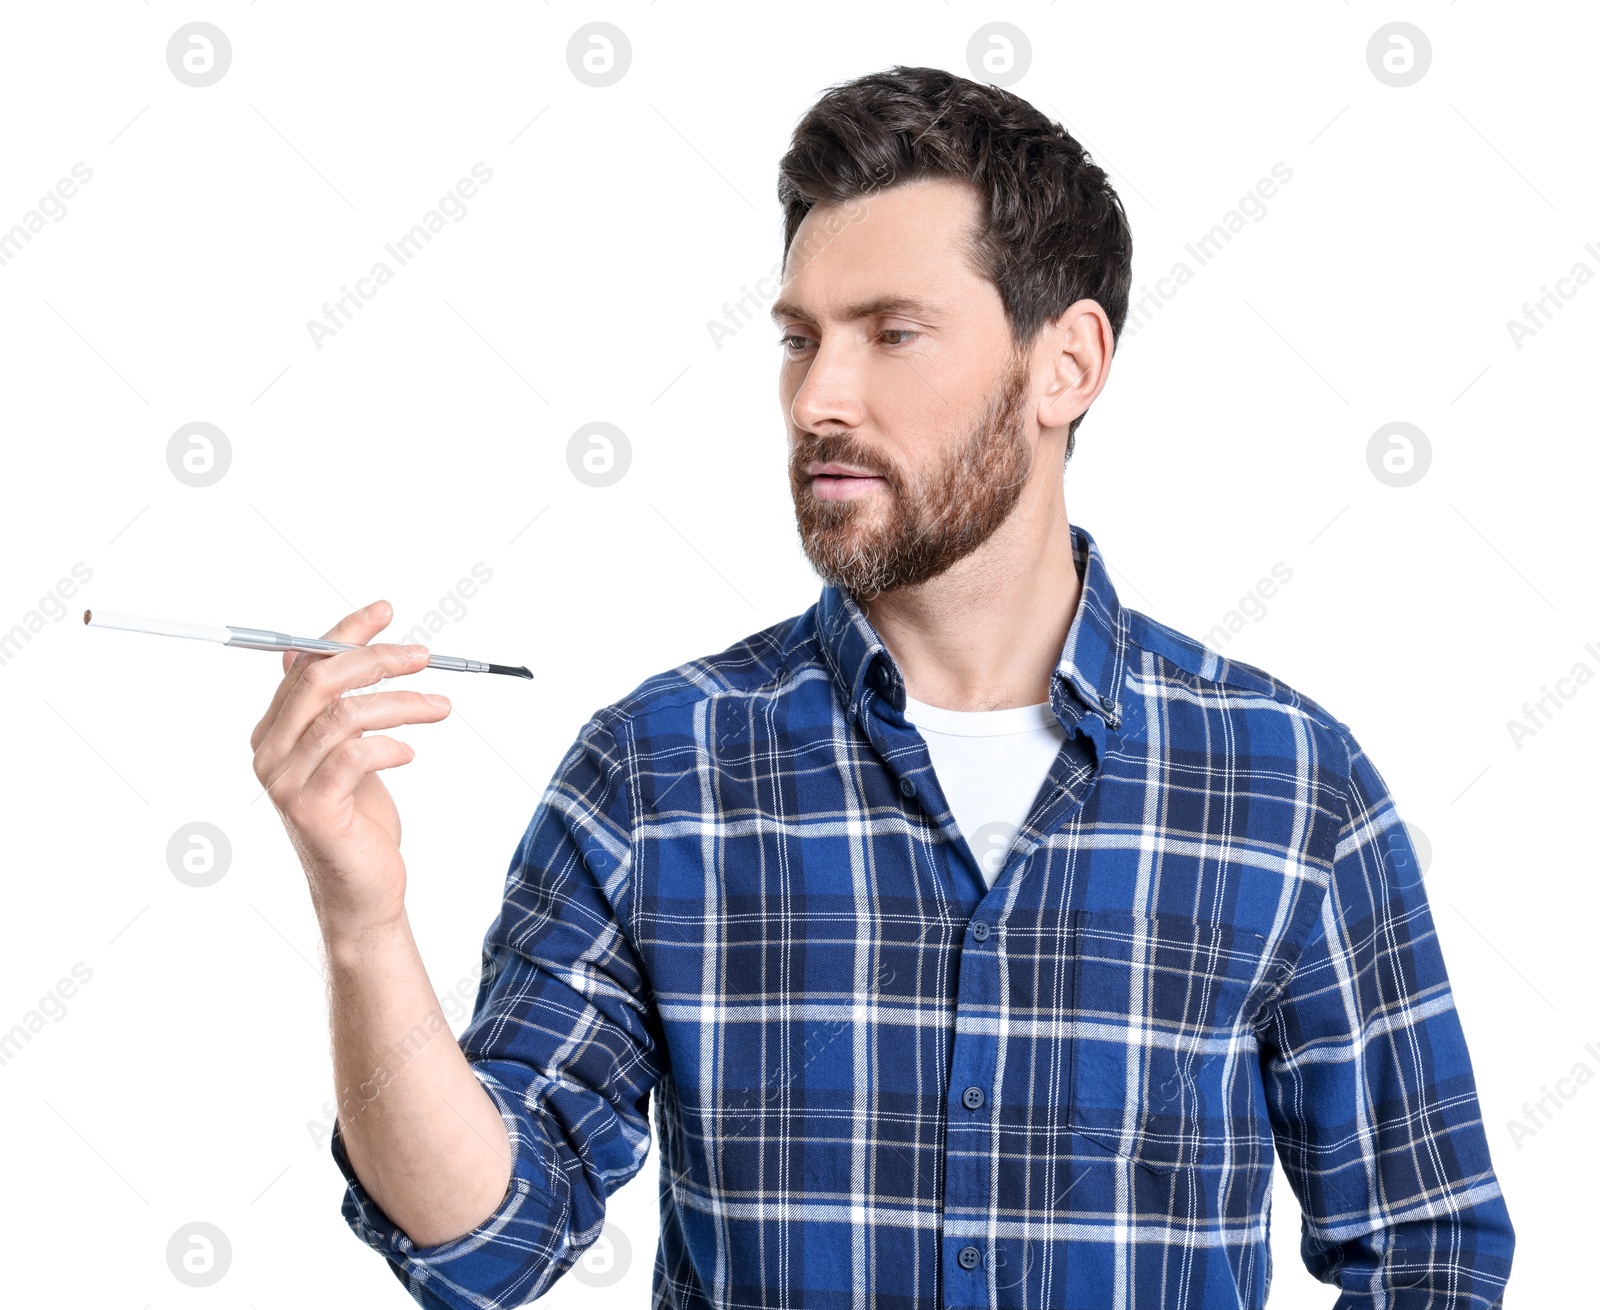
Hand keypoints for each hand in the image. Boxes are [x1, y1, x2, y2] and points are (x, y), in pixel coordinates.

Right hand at [249, 600, 451, 940]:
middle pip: (320, 680)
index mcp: (275, 729)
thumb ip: (335, 707)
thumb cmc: (359, 819)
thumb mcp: (349, 752)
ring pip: (345, 715)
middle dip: (377, 658)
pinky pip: (354, 756)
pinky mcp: (313, 808)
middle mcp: (270, 751)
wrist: (362, 888)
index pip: (304, 663)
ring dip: (402, 703)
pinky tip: (410, 754)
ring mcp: (286, 781)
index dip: (345, 632)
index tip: (386, 611)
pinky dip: (391, 746)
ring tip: (440, 707)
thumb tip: (323, 650)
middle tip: (425, 656)